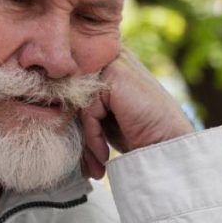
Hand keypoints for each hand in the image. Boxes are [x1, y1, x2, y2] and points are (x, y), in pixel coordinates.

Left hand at [80, 47, 193, 178]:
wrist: (169, 145)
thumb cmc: (141, 134)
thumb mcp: (107, 119)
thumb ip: (85, 108)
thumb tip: (51, 117)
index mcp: (108, 63)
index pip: (74, 90)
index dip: (74, 123)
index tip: (85, 157)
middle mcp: (110, 56)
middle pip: (73, 96)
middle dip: (80, 134)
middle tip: (88, 166)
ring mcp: (113, 63)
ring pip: (79, 105)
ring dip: (86, 141)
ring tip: (97, 164)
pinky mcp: (113, 75)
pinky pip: (87, 111)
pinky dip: (93, 137)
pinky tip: (104, 155)